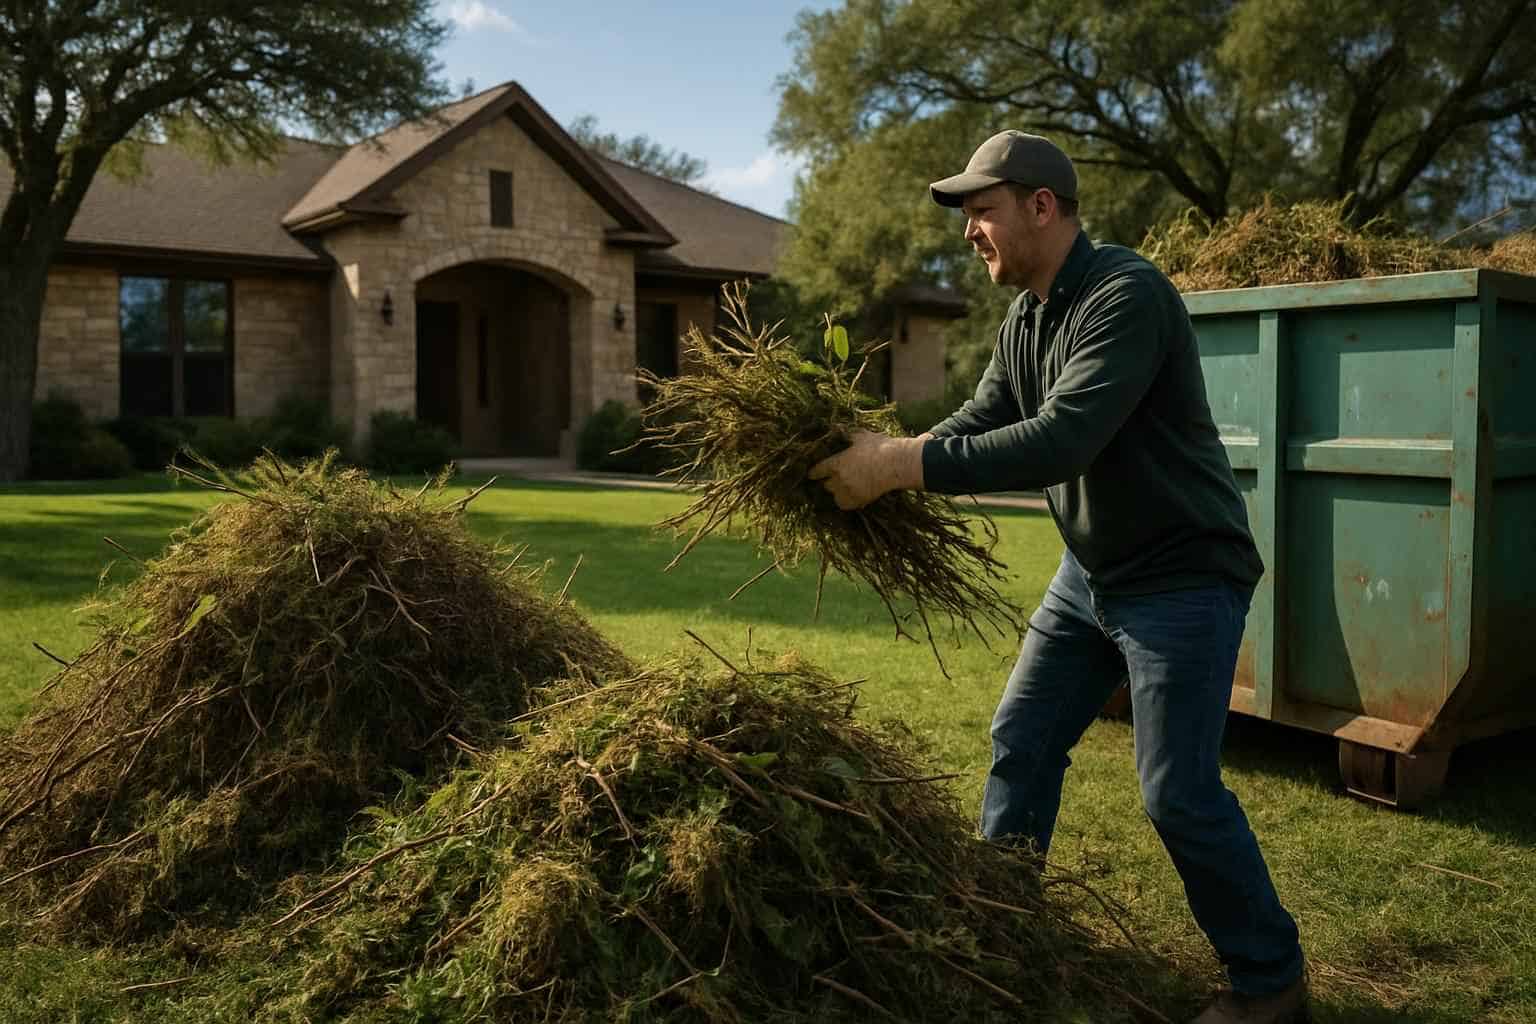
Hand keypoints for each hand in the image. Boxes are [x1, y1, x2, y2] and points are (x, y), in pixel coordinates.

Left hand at [807, 430, 925, 510]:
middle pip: (826, 485)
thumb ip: (847, 434)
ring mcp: (849, 491)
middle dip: (829, 481)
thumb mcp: (861, 436)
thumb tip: (836, 426)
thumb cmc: (880, 447)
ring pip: (835, 496)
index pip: (816, 471)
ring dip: (838, 492)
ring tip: (844, 488)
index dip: (814, 472)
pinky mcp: (859, 500)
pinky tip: (852, 496)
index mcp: (836, 462)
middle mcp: (839, 479)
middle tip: (834, 478)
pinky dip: (847, 502)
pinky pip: (845, 505)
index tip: (812, 474)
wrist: (896, 463)